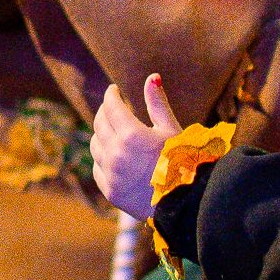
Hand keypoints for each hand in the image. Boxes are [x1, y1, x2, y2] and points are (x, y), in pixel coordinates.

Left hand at [89, 73, 182, 219]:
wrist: (185, 202)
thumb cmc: (183, 162)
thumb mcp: (171, 130)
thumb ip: (157, 104)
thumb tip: (151, 77)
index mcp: (132, 135)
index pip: (111, 106)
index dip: (111, 95)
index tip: (114, 90)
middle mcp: (116, 153)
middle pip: (99, 124)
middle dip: (105, 111)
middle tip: (113, 107)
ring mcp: (111, 174)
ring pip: (95, 145)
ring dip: (102, 134)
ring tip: (114, 131)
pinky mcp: (110, 191)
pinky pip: (97, 168)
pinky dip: (102, 158)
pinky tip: (113, 155)